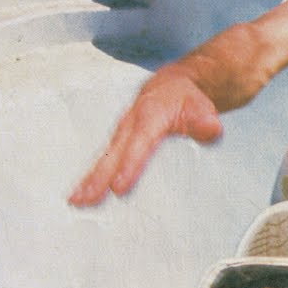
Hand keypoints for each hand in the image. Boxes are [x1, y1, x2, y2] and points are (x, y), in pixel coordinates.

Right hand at [68, 73, 223, 205]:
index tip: (119, 187)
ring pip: (104, 158)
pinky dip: (92, 176)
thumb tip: (210, 129)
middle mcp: (130, 124)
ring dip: (90, 180)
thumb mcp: (202, 106)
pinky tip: (82, 193)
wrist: (171, 86)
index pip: (139, 145)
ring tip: (77, 201)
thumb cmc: (187, 99)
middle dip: (99, 178)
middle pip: (113, 155)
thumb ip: (206, 120)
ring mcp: (121, 132)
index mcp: (150, 117)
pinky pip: (105, 160)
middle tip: (86, 200)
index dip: (129, 166)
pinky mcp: (119, 140)